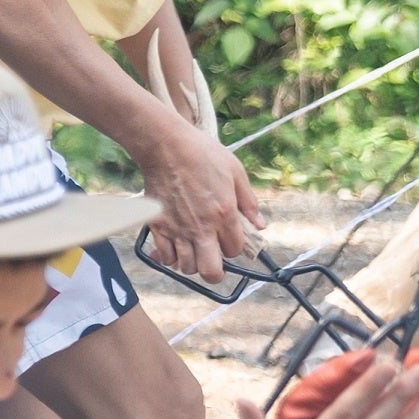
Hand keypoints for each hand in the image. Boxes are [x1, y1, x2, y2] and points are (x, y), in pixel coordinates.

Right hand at [140, 117, 263, 279]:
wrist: (167, 146)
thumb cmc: (202, 154)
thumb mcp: (236, 172)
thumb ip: (249, 202)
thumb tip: (260, 225)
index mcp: (224, 214)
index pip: (234, 250)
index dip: (235, 249)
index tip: (230, 241)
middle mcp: (201, 227)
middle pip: (210, 272)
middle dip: (215, 272)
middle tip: (213, 261)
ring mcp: (178, 229)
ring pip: (186, 267)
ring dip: (193, 263)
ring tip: (195, 251)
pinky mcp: (158, 226)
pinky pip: (165, 256)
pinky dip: (171, 257)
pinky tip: (176, 246)